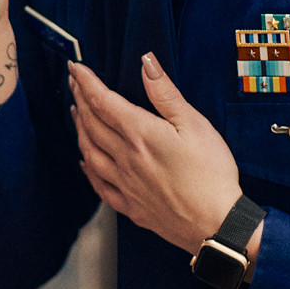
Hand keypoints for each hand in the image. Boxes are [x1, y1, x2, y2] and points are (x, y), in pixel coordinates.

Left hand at [70, 55, 244, 254]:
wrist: (216, 225)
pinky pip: (98, 184)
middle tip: (73, 82)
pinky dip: (86, 168)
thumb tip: (146, 62)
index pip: (103, 101)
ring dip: (79, 129)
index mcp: (140, 135)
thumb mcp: (194, 124)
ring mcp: (124, 184)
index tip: (76, 67)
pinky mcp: (130, 206)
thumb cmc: (211, 173)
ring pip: (89, 152)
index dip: (86, 82)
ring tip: (75, 114)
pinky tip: (84, 161)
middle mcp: (125, 158)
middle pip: (92, 124)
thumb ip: (165, 93)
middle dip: (80, 99)